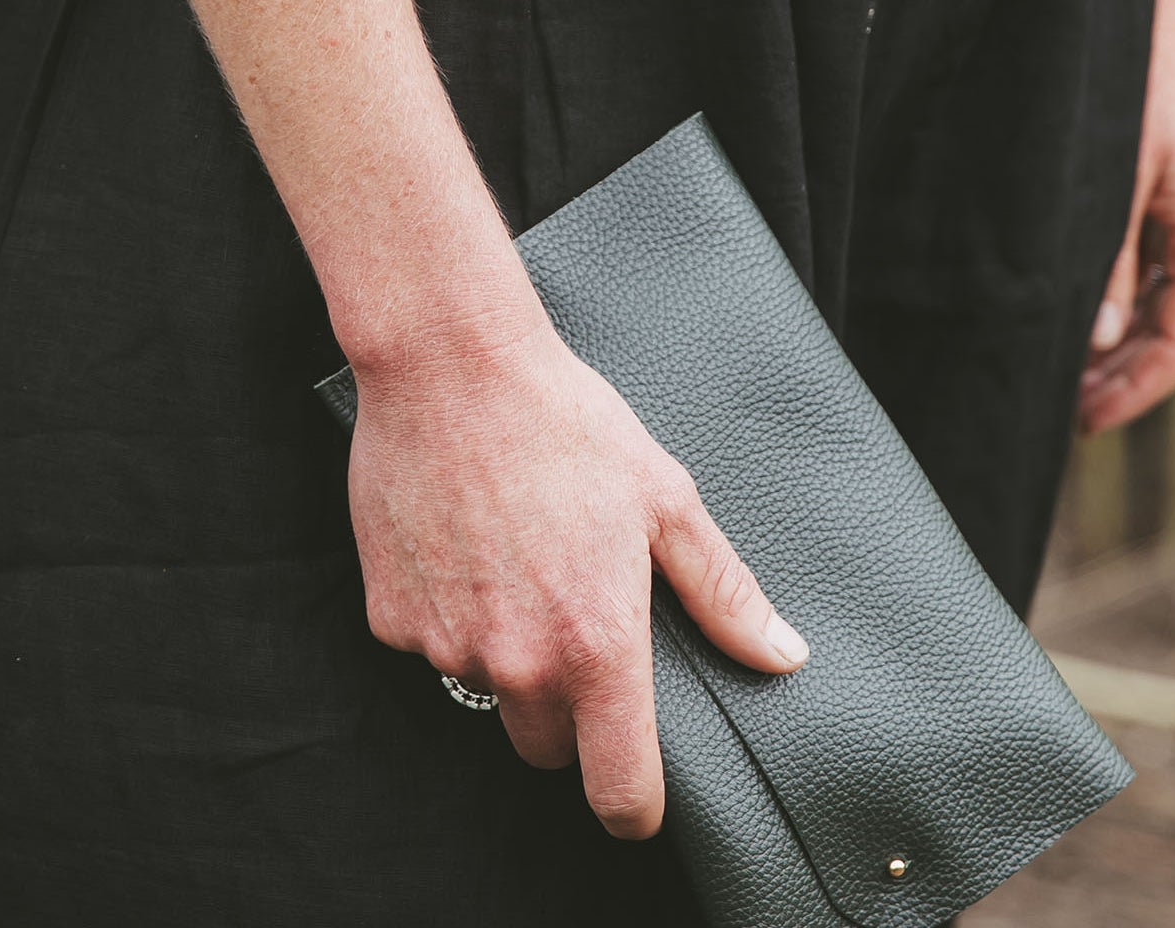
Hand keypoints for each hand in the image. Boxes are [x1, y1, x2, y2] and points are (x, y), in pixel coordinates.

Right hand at [346, 316, 808, 838]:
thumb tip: (782, 655)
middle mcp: (518, 663)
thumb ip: (723, 592)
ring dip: (508, 654)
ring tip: (520, 558)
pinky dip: (452, 614)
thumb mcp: (665, 498)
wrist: (452, 367)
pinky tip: (468, 544)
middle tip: (578, 617)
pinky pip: (431, 646)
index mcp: (596, 644)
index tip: (640, 795)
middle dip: (570, 709)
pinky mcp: (391, 618)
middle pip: (549, 747)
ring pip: (489, 691)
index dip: (636, 806)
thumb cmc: (566, 421)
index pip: (618, 790)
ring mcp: (447, 645)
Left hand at [1079, 0, 1174, 435]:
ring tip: (1058, 367)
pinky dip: (1117, 295)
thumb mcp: (1110, 172)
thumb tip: (1101, 338)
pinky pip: (1151, 260)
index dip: (1134, 393)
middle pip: (1174, 329)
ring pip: (1161, 297)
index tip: (1082, 422)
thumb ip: (1107, 259)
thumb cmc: (1127, 75)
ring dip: (1116, 338)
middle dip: (1121, 377)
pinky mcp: (1172, 182)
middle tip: (1061, 408)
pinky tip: (1074, 306)